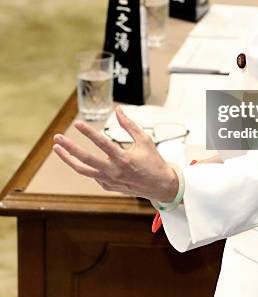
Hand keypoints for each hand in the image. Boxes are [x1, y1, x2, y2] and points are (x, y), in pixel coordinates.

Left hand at [53, 106, 178, 201]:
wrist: (159, 185)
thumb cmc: (153, 161)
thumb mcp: (145, 140)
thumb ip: (129, 125)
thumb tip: (118, 110)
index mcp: (124, 158)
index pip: (102, 143)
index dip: (89, 133)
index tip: (78, 124)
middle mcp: (114, 171)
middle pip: (86, 159)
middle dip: (69, 148)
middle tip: (57, 138)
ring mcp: (109, 180)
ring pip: (83, 170)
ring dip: (68, 159)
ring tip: (57, 149)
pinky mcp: (107, 186)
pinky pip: (92, 174)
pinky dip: (86, 165)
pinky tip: (81, 158)